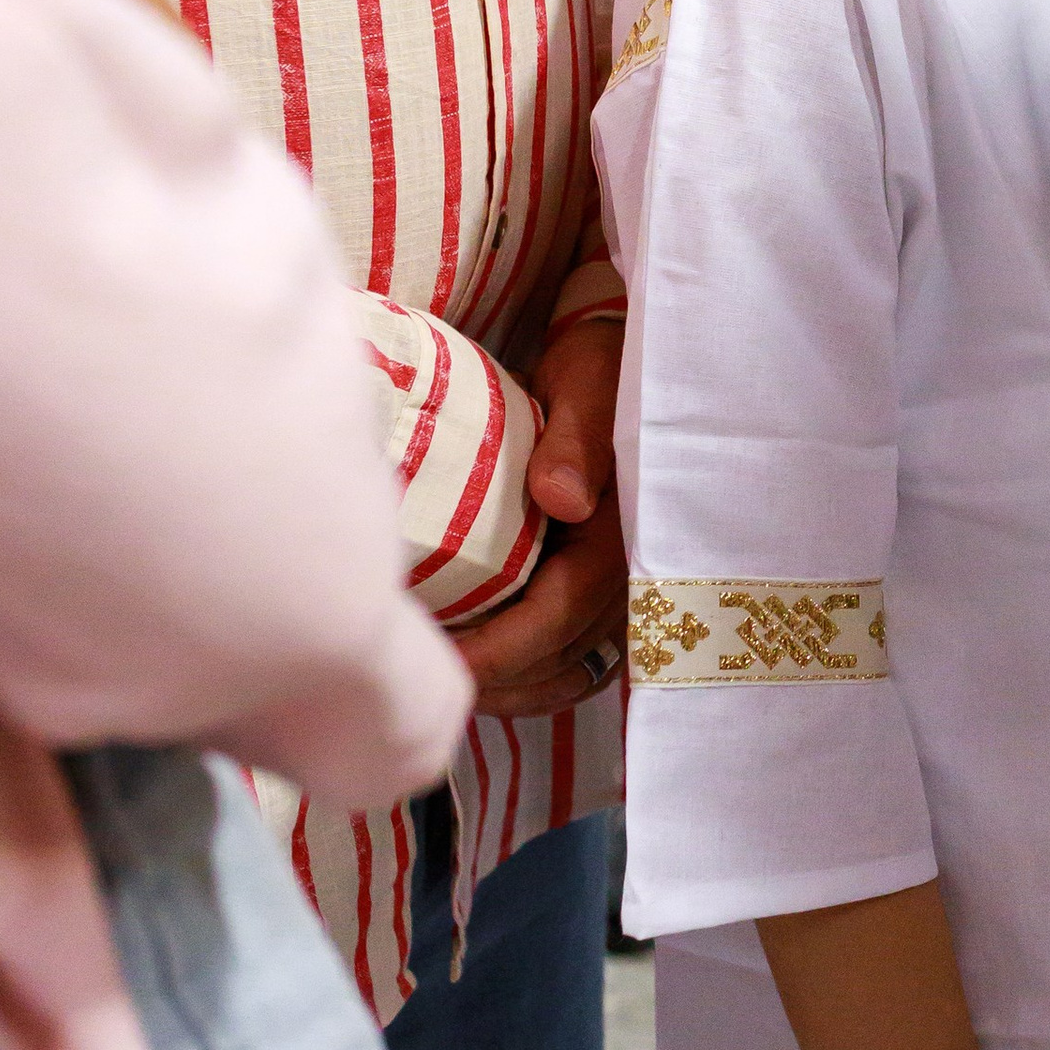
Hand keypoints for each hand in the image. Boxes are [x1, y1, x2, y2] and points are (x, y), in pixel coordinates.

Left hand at [452, 316, 628, 711]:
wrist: (616, 362)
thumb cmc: (596, 369)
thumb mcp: (589, 385)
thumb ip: (577, 439)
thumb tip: (563, 499)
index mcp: (626, 528)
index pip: (562, 611)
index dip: (503, 650)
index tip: (441, 666)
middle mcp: (634, 570)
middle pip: (561, 655)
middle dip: (493, 679)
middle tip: (415, 680)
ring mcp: (624, 586)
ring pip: (568, 668)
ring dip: (509, 686)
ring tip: (442, 683)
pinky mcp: (605, 589)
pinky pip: (574, 660)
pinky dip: (530, 679)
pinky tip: (483, 677)